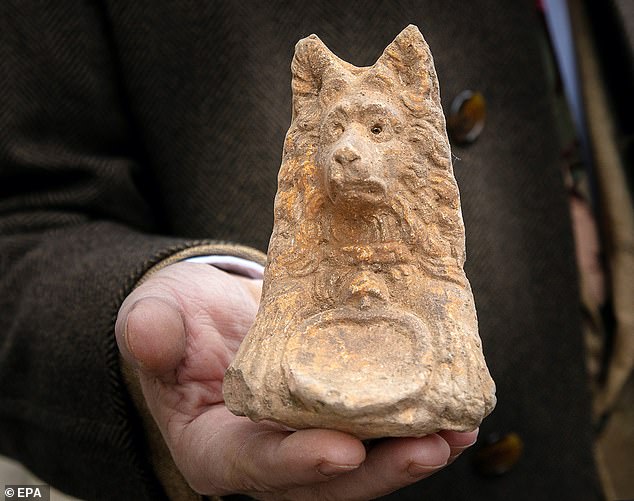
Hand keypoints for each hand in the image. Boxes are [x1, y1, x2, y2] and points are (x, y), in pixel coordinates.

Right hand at [115, 262, 477, 499]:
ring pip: (363, 463)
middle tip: (425, 448)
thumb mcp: (155, 317)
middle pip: (324, 483)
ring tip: (457, 430)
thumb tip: (148, 334)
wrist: (215, 313)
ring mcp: (306, 438)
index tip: (339, 452)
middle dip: (376, 471)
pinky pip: (379, 428)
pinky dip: (417, 421)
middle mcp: (267, 456)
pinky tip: (457, 406)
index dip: (294, 465)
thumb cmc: (180, 320)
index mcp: (215, 447)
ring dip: (411, 451)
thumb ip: (150, 331)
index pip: (253, 466)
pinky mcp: (338, 415)